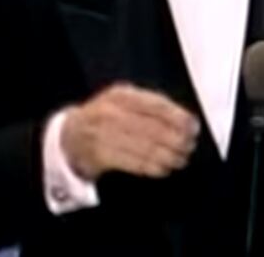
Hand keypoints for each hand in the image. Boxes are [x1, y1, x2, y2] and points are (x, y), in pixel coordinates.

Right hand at [60, 82, 199, 180]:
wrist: (70, 135)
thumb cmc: (106, 117)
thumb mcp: (124, 102)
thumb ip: (150, 107)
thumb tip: (185, 121)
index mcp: (121, 95)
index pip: (155, 104)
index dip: (178, 116)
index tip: (193, 127)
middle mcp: (110, 111)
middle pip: (151, 127)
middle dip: (175, 139)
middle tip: (189, 146)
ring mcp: (102, 133)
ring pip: (143, 146)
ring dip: (166, 156)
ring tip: (180, 159)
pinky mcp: (99, 155)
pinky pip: (131, 162)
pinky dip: (151, 167)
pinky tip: (163, 168)